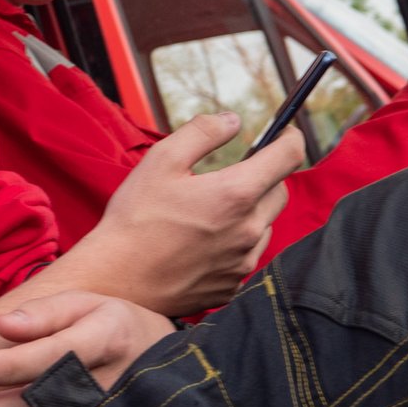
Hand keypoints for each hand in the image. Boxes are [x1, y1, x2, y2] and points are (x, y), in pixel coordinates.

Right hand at [65, 112, 303, 316]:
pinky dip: (237, 242)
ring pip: (265, 225)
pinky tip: (203, 240)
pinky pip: (248, 255)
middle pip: (280, 192)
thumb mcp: (162, 160)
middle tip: (233, 173)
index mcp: (236, 194)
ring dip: (251, 212)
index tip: (284, 133)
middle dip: (266, 176)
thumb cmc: (135, 218)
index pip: (289, 156)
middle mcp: (249, 230)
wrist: (117, 280)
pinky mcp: (232, 285)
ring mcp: (242, 262)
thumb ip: (203, 132)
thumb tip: (233, 121)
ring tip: (209, 211)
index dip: (290, 138)